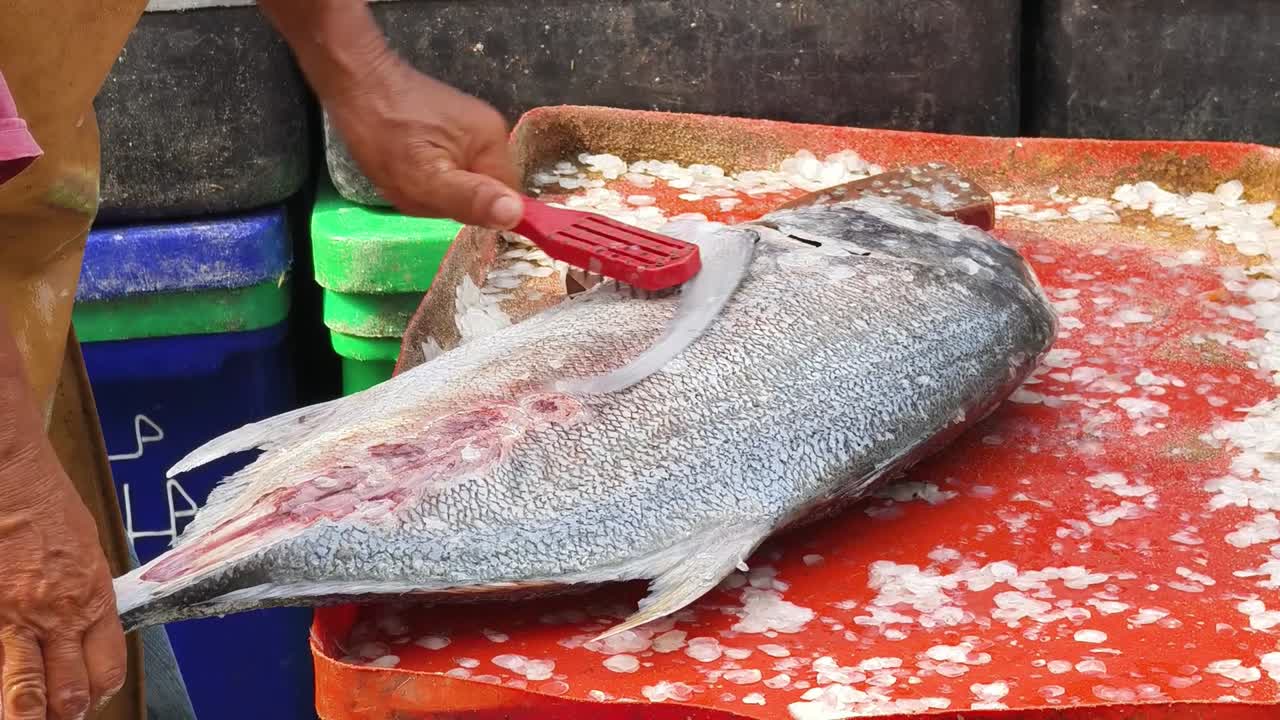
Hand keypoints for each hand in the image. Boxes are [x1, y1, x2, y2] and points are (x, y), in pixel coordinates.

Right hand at [0, 433, 126, 719]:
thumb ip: (83, 597)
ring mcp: (12, 619)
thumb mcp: (83, 551)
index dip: (99, 692)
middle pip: (68, 694)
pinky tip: (0, 678)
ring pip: (22, 693)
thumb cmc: (45, 504)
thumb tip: (78, 632)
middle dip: (63, 713)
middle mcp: (57, 616)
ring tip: (24, 716)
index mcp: (93, 599)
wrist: (8, 472)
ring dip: (25, 713)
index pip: (108, 669)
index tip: (89, 698)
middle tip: (55, 715)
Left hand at [325, 55, 523, 229]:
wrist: (354, 81)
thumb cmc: (383, 132)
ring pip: (464, 181)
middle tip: (417, 188)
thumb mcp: (423, 177)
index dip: (476, 211)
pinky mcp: (451, 128)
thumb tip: (515, 216)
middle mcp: (491, 133)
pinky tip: (406, 164)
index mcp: (493, 142)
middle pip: (484, 190)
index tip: (442, 202)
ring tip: (407, 174)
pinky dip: (427, 174)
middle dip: (451, 199)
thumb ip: (469, 199)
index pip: (505, 199)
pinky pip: (450, 166)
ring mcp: (470, 129)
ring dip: (435, 188)